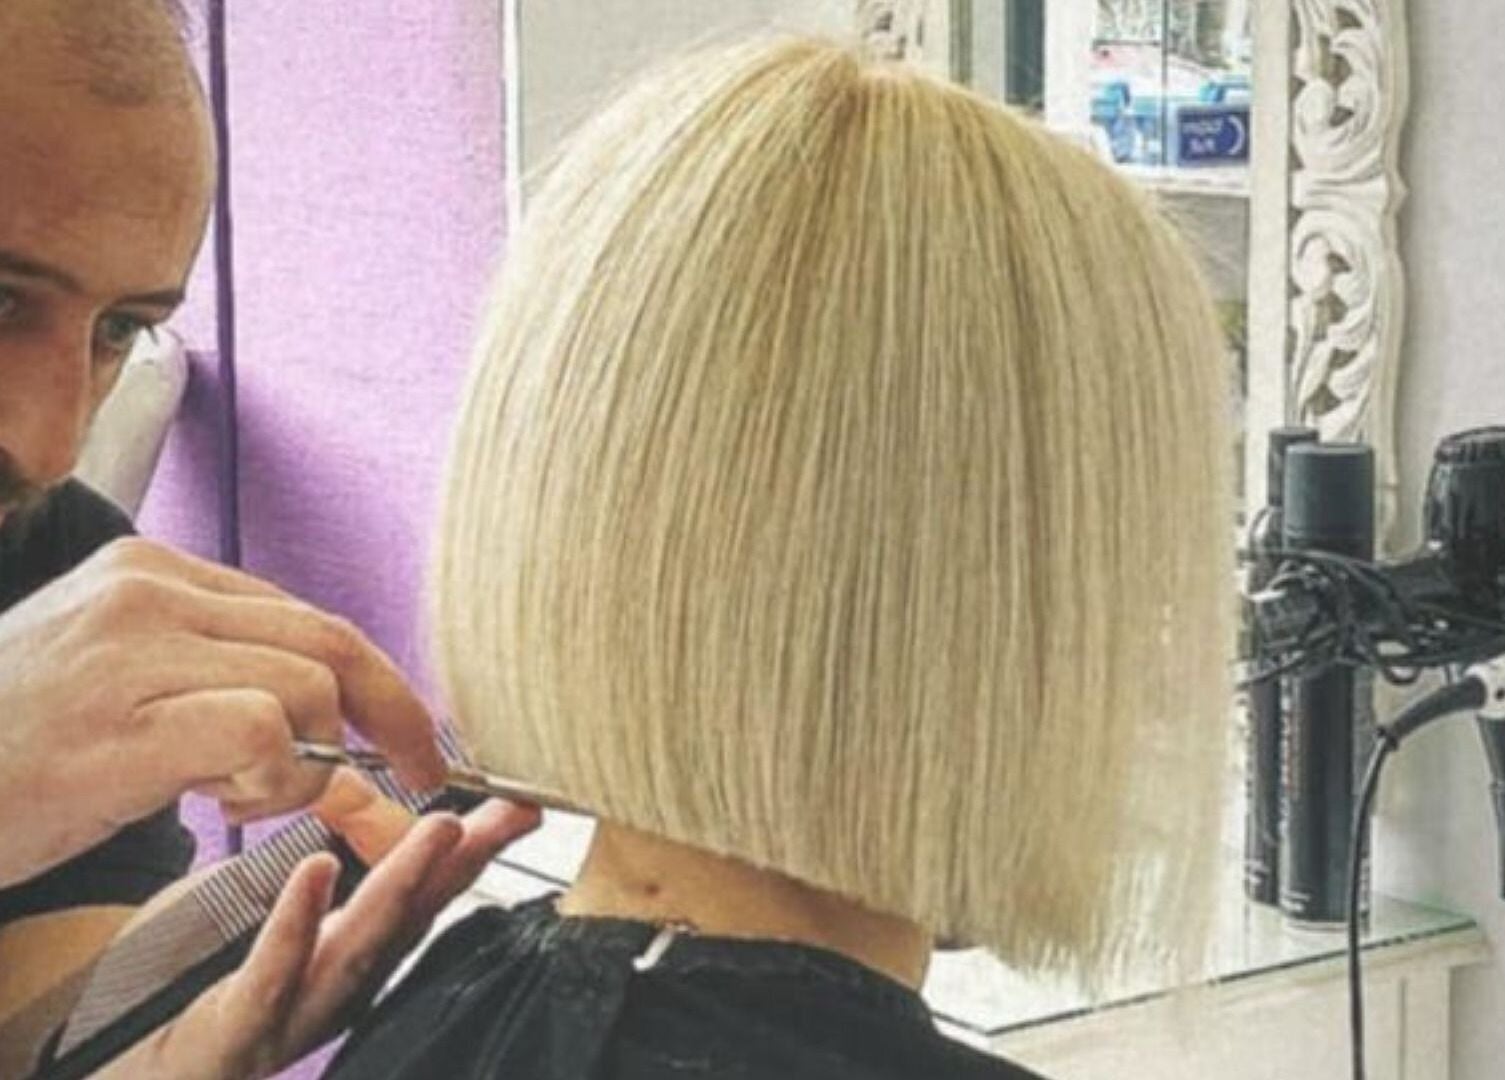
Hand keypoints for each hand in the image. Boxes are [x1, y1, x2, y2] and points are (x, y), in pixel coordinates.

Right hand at [0, 538, 447, 886]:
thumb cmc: (9, 743)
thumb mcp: (121, 687)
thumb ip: (222, 686)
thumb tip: (337, 738)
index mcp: (154, 576)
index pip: (305, 616)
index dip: (376, 679)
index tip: (410, 732)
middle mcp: (150, 593)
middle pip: (329, 638)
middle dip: (396, 713)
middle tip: (424, 772)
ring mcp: (133, 650)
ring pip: (307, 683)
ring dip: (313, 759)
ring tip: (245, 795)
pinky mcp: (121, 720)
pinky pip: (262, 728)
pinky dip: (277, 776)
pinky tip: (221, 803)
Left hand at [98, 772, 540, 1079]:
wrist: (126, 1071)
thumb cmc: (199, 987)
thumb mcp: (270, 912)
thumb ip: (321, 865)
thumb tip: (364, 800)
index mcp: (353, 957)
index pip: (426, 898)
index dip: (475, 853)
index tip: (520, 806)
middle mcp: (339, 988)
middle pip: (412, 922)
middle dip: (460, 865)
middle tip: (502, 813)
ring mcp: (295, 1013)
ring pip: (360, 947)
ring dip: (405, 886)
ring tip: (441, 827)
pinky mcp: (237, 1030)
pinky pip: (271, 975)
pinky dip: (298, 925)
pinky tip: (317, 873)